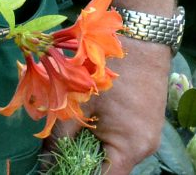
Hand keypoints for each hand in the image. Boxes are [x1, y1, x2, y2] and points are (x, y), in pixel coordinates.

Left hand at [53, 38, 171, 174]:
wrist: (141, 35)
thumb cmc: (106, 68)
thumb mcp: (78, 103)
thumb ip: (59, 139)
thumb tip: (44, 165)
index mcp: (130, 148)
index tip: (60, 168)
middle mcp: (146, 148)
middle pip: (111, 170)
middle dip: (85, 163)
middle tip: (62, 151)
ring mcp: (151, 136)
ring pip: (118, 156)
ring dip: (97, 150)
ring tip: (78, 132)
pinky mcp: (150, 124)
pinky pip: (126, 142)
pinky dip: (109, 138)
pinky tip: (95, 122)